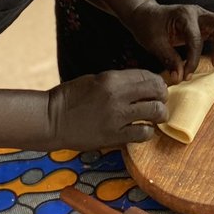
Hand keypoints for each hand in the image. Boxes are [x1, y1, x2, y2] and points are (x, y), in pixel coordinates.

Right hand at [46, 68, 167, 147]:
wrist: (51, 119)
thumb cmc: (71, 97)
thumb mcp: (96, 80)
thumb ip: (120, 82)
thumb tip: (143, 84)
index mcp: (112, 79)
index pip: (148, 76)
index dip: (158, 81)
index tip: (158, 87)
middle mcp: (118, 96)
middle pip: (157, 92)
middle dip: (163, 96)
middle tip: (160, 101)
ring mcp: (117, 117)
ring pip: (155, 113)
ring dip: (160, 115)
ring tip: (156, 117)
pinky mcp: (113, 136)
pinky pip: (142, 134)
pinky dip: (147, 132)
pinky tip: (142, 130)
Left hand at [124, 1, 213, 82]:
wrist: (147, 15)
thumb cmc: (149, 27)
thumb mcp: (154, 43)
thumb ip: (168, 58)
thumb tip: (180, 77)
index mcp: (184, 15)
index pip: (195, 38)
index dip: (193, 59)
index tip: (187, 76)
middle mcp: (198, 13)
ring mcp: (205, 16)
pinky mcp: (207, 23)